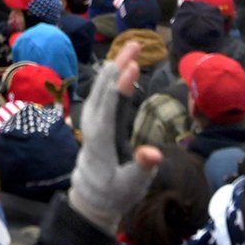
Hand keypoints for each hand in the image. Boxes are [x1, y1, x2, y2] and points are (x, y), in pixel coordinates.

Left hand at [64, 59, 161, 232]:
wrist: (91, 200)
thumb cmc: (115, 194)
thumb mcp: (132, 186)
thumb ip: (142, 167)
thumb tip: (154, 155)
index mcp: (101, 141)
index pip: (110, 108)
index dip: (121, 87)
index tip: (132, 66)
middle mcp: (92, 127)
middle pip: (103, 91)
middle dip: (118, 66)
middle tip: (135, 44)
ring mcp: (90, 123)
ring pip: (99, 89)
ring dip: (114, 67)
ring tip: (131, 47)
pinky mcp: (93, 122)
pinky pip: (99, 93)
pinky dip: (109, 77)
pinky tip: (117, 65)